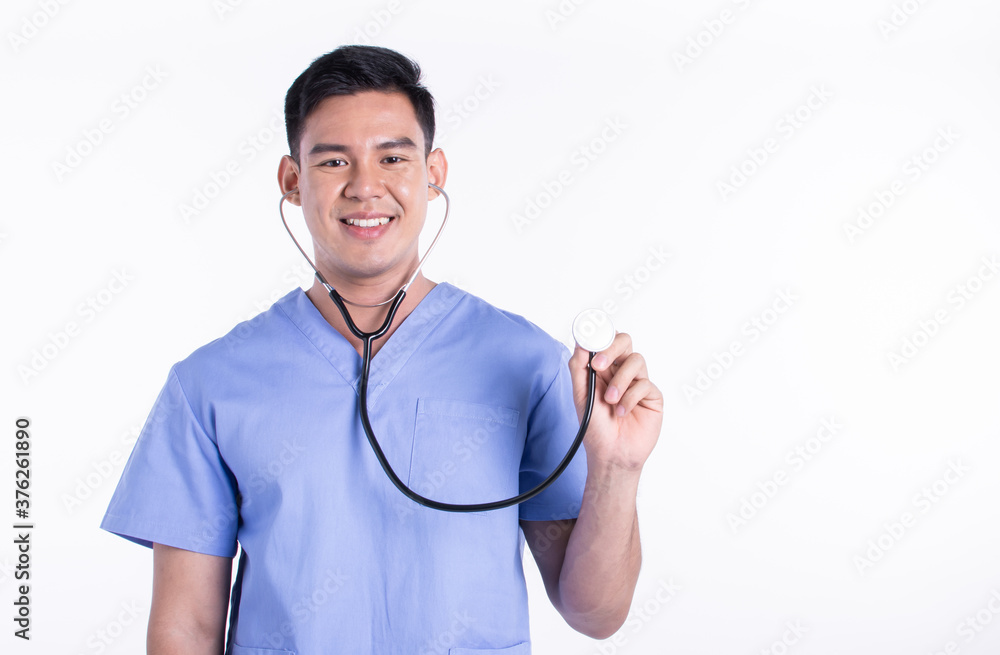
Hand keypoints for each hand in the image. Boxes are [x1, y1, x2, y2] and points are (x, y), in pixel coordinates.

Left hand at [569, 333, 662, 472]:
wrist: (612, 455)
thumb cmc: (595, 428)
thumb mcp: (580, 396)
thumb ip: (578, 368)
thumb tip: (580, 342)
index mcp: (602, 369)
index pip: (605, 341)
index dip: (599, 333)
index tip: (590, 333)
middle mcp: (621, 372)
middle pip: (624, 341)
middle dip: (611, 349)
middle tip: (598, 366)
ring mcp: (637, 382)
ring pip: (636, 360)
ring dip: (620, 381)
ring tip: (610, 401)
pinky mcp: (652, 396)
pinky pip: (644, 384)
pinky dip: (630, 398)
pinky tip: (622, 412)